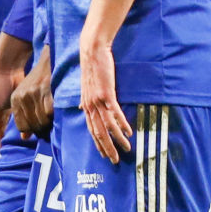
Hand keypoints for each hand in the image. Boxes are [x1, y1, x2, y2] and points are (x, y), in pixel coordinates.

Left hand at [12, 43, 53, 137]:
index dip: (34, 132)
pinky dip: (56, 116)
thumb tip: (25, 137)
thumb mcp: (28, 95)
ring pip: (42, 121)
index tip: (43, 131)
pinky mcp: (45, 89)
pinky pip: (51, 112)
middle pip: (33, 125)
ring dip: (51, 125)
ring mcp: (33, 93)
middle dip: (43, 130)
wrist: (51, 58)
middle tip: (52, 130)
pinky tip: (60, 113)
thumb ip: (25, 115)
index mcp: (15, 99)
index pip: (23, 127)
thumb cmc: (42, 80)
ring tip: (56, 122)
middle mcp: (22, 96)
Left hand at [79, 29, 132, 163]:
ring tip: (126, 148)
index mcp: (85, 105)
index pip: (91, 129)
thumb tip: (82, 108)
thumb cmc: (91, 67)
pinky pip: (114, 113)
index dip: (97, 144)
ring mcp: (97, 101)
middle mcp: (89, 106)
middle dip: (106, 148)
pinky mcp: (106, 94)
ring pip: (107, 126)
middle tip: (115, 160)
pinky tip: (128, 132)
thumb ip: (85, 99)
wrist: (92, 51)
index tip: (104, 155)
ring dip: (116, 139)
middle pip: (98, 132)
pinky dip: (121, 124)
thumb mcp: (86, 86)